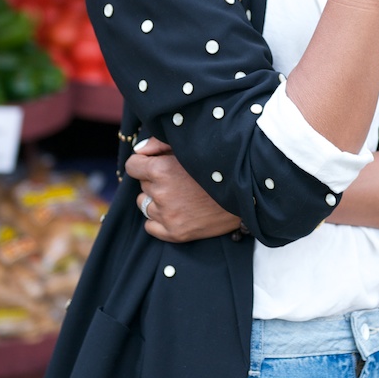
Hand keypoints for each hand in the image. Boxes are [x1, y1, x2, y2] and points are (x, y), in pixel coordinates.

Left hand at [124, 137, 241, 242]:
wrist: (246, 194)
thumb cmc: (218, 166)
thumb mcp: (188, 147)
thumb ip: (158, 144)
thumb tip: (138, 151)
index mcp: (161, 170)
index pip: (132, 166)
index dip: (142, 164)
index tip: (153, 164)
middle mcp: (161, 193)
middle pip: (142, 185)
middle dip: (154, 181)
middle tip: (177, 179)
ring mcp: (168, 216)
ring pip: (144, 205)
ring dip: (156, 200)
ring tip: (178, 196)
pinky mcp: (175, 233)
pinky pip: (150, 227)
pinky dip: (158, 220)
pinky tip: (175, 212)